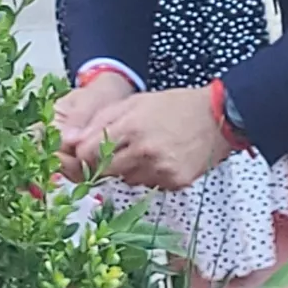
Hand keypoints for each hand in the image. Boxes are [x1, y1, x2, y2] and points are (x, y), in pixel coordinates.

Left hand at [58, 83, 233, 189]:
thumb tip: (71, 141)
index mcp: (131, 127)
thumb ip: (100, 121)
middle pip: (104, 171)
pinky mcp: (174, 183)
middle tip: (118, 149)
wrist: (217, 118)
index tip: (86, 150)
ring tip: (145, 149)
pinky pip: (148, 184)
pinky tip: (160, 158)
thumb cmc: (175, 106)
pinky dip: (148, 174)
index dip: (83, 153)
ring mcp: (160, 170)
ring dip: (127, 169)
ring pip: (125, 179)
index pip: (87, 152)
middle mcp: (144, 151)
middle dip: (103, 163)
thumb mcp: (134, 102)